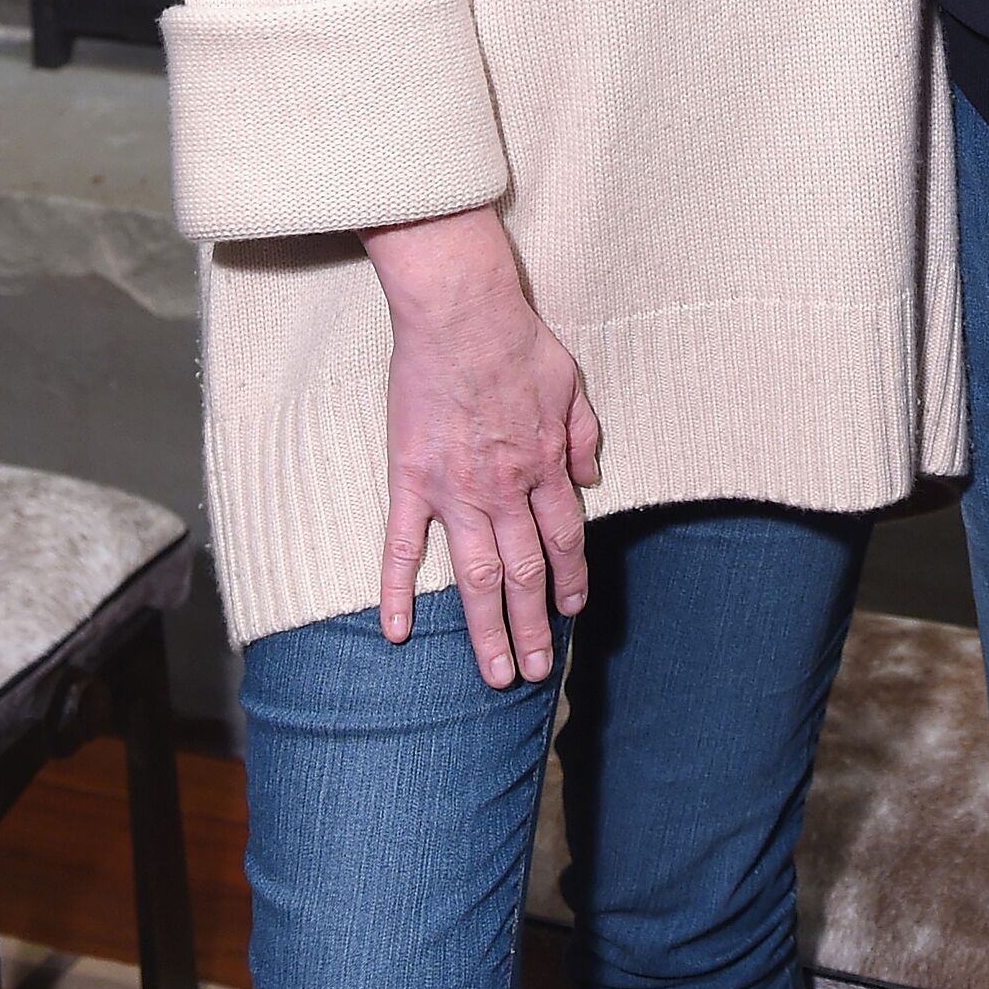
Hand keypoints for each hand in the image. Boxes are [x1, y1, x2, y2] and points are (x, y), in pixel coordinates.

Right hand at [363, 205, 601, 687]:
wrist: (461, 314)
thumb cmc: (516, 340)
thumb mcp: (572, 382)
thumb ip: (582, 436)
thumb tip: (590, 477)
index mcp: (544, 467)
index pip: (564, 540)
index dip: (570, 581)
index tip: (572, 612)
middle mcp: (505, 491)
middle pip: (524, 574)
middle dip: (533, 627)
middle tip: (538, 672)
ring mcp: (456, 491)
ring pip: (475, 577)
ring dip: (487, 631)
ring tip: (495, 674)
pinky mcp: (412, 480)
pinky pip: (404, 547)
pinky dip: (399, 591)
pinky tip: (398, 632)